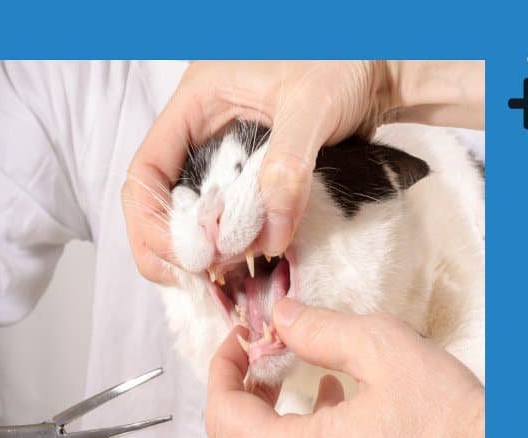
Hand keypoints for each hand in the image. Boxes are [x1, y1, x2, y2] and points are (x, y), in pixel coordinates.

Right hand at [122, 61, 389, 283]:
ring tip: (222, 284)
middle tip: (202, 280)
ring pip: (193, 218)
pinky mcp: (252, 182)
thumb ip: (289, 165)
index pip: (146, 172)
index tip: (186, 255)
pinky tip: (245, 272)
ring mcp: (226, 161)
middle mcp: (201, 135)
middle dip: (172, 248)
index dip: (152, 221)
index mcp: (195, 104)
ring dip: (202, 256)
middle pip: (160, 204)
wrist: (381, 72)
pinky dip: (233, 251)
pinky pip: (230, 222)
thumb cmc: (343, 62)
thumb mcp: (312, 105)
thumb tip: (270, 234)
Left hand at [206, 298, 484, 437]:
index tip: (238, 344)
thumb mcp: (389, 353)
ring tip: (310, 385)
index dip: (222, 371)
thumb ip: (322, 331)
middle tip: (267, 362)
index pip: (224, 418)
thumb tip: (283, 318)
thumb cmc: (458, 432)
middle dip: (246, 398)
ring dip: (274, 425)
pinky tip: (336, 416)